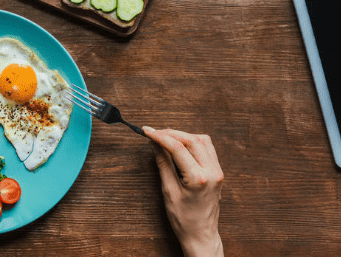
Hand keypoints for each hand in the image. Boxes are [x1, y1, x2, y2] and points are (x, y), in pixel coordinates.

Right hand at [143, 127, 223, 256]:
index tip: (147, 131)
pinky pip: (208, 148)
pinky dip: (193, 142)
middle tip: (155, 132)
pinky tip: (181, 145)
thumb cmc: (183, 219)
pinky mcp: (218, 172)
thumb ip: (163, 164)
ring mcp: (218, 171)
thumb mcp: (168, 191)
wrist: (201, 235)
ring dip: (183, 135)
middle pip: (192, 140)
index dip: (160, 136)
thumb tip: (155, 144)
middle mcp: (212, 172)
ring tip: (166, 137)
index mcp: (198, 178)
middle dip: (171, 133)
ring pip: (202, 140)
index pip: (177, 148)